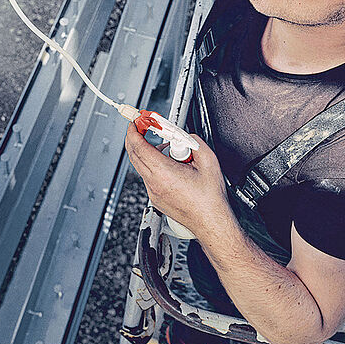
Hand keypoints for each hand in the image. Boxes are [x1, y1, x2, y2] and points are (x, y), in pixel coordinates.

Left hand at [124, 122, 234, 240]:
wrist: (211, 221)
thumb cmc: (210, 198)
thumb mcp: (208, 160)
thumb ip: (194, 141)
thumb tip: (185, 136)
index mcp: (164, 172)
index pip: (138, 146)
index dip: (134, 130)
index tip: (136, 122)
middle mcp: (154, 183)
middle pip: (134, 155)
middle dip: (135, 137)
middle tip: (143, 127)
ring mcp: (153, 192)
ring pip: (141, 166)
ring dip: (147, 152)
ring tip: (168, 150)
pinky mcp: (156, 198)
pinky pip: (148, 176)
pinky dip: (154, 166)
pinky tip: (170, 166)